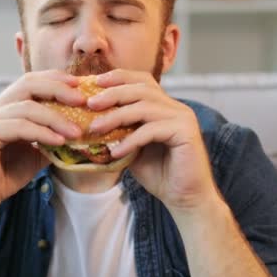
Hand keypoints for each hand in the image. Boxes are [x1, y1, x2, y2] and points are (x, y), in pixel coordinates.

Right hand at [0, 70, 84, 216]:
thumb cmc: (5, 175)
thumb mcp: (36, 154)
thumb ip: (52, 139)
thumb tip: (81, 132)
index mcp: (5, 107)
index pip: (32, 81)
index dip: (56, 79)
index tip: (81, 85)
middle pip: (28, 84)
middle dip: (58, 89)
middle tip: (82, 100)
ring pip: (26, 107)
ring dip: (55, 118)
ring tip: (76, 132)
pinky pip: (18, 127)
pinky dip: (41, 132)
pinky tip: (58, 141)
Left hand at [86, 69, 220, 214]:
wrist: (184, 198)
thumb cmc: (159, 174)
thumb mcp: (133, 149)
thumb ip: (120, 133)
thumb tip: (91, 122)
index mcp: (165, 106)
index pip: (142, 81)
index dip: (119, 78)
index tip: (94, 82)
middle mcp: (176, 107)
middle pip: (141, 89)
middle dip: (113, 94)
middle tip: (90, 103)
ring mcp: (183, 117)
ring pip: (145, 107)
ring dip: (116, 116)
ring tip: (95, 128)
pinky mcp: (186, 132)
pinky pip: (151, 130)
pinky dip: (131, 140)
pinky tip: (115, 152)